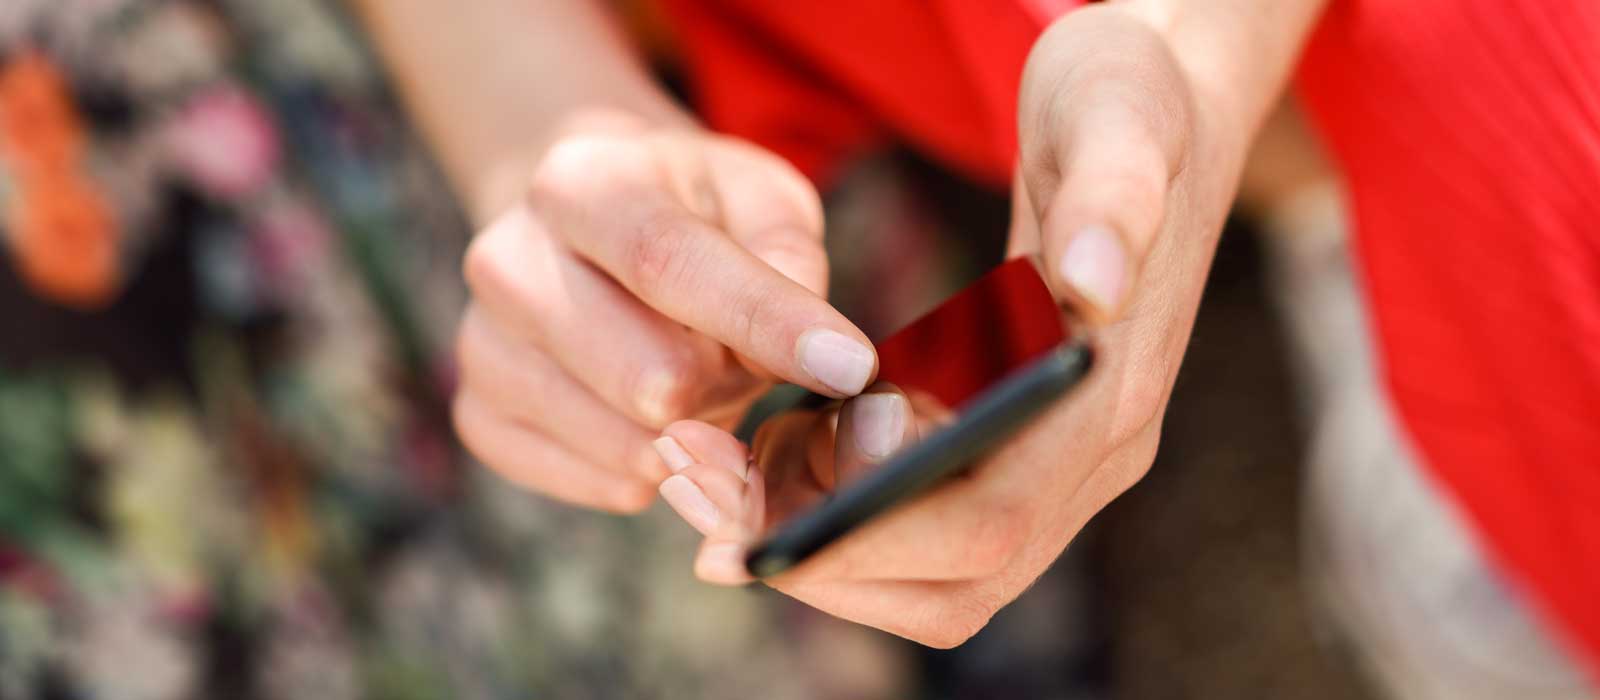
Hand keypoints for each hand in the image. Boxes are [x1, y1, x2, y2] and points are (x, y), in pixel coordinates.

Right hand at [454, 110, 877, 511]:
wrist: (586, 223)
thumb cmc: (691, 212)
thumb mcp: (758, 199)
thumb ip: (790, 262)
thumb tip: (821, 355)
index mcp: (579, 181)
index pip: (668, 262)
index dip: (764, 322)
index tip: (847, 364)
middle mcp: (507, 257)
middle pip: (646, 376)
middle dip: (725, 385)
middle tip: (736, 357)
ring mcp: (480, 342)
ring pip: (623, 442)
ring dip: (690, 432)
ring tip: (691, 377)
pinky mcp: (479, 413)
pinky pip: (590, 481)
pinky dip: (646, 469)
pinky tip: (651, 423)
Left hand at [651, 5, 1259, 645]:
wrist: (1169, 100)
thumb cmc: (1128, 95)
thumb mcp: (1116, 107)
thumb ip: (1113, 195)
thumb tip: (1094, 288)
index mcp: (1111, 393)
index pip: (990, 523)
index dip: (871, 544)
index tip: (758, 535)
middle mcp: (1098, 451)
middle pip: (960, 579)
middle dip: (827, 566)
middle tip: (704, 515)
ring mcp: (1066, 457)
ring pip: (944, 574)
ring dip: (829, 553)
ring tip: (721, 485)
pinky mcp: (1029, 441)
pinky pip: (934, 526)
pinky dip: (849, 518)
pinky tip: (777, 458)